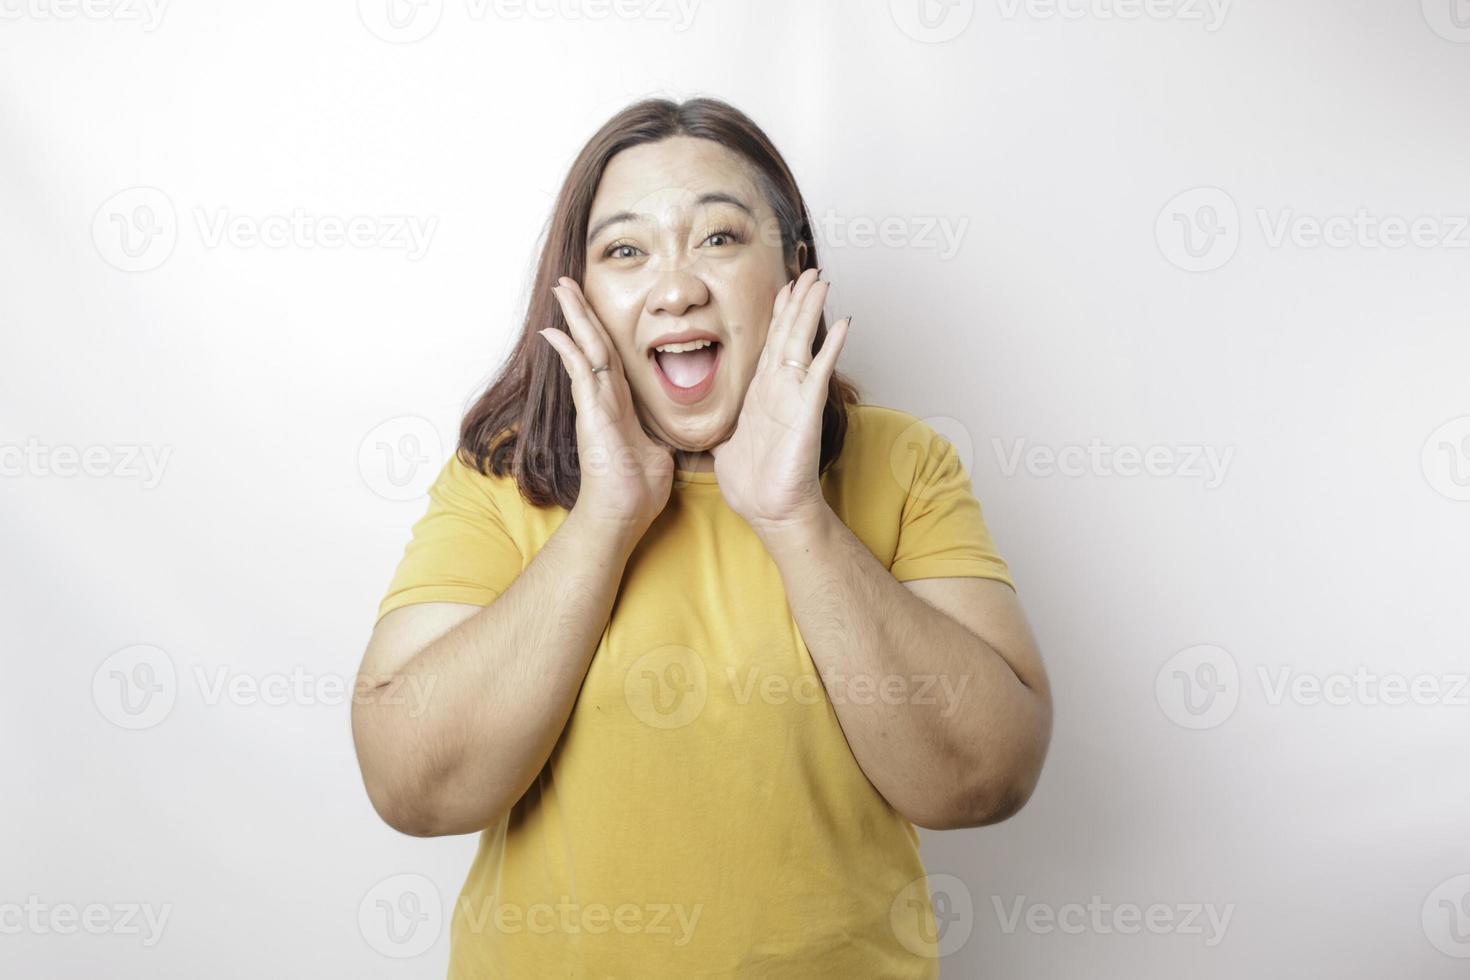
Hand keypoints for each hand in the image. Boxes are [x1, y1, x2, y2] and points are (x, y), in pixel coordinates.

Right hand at [543, 276, 673, 536]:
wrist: (623, 514)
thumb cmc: (639, 490)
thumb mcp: (659, 453)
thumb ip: (659, 436)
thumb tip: (672, 435)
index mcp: (620, 405)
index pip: (610, 357)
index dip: (602, 330)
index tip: (593, 306)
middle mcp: (604, 399)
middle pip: (594, 345)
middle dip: (582, 312)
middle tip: (567, 283)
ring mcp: (596, 405)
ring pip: (587, 351)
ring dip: (576, 319)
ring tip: (563, 290)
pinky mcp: (593, 414)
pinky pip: (581, 375)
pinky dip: (569, 352)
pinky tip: (555, 332)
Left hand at [710, 268, 851, 534]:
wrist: (770, 510)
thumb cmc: (753, 485)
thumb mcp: (727, 449)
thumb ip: (725, 433)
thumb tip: (711, 434)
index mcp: (761, 395)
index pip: (770, 345)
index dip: (778, 315)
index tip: (784, 287)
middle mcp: (779, 390)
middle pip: (789, 335)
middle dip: (798, 301)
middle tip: (810, 272)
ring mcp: (794, 398)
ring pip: (803, 344)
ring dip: (811, 312)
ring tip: (822, 282)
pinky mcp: (806, 412)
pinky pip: (818, 373)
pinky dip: (830, 348)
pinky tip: (842, 324)